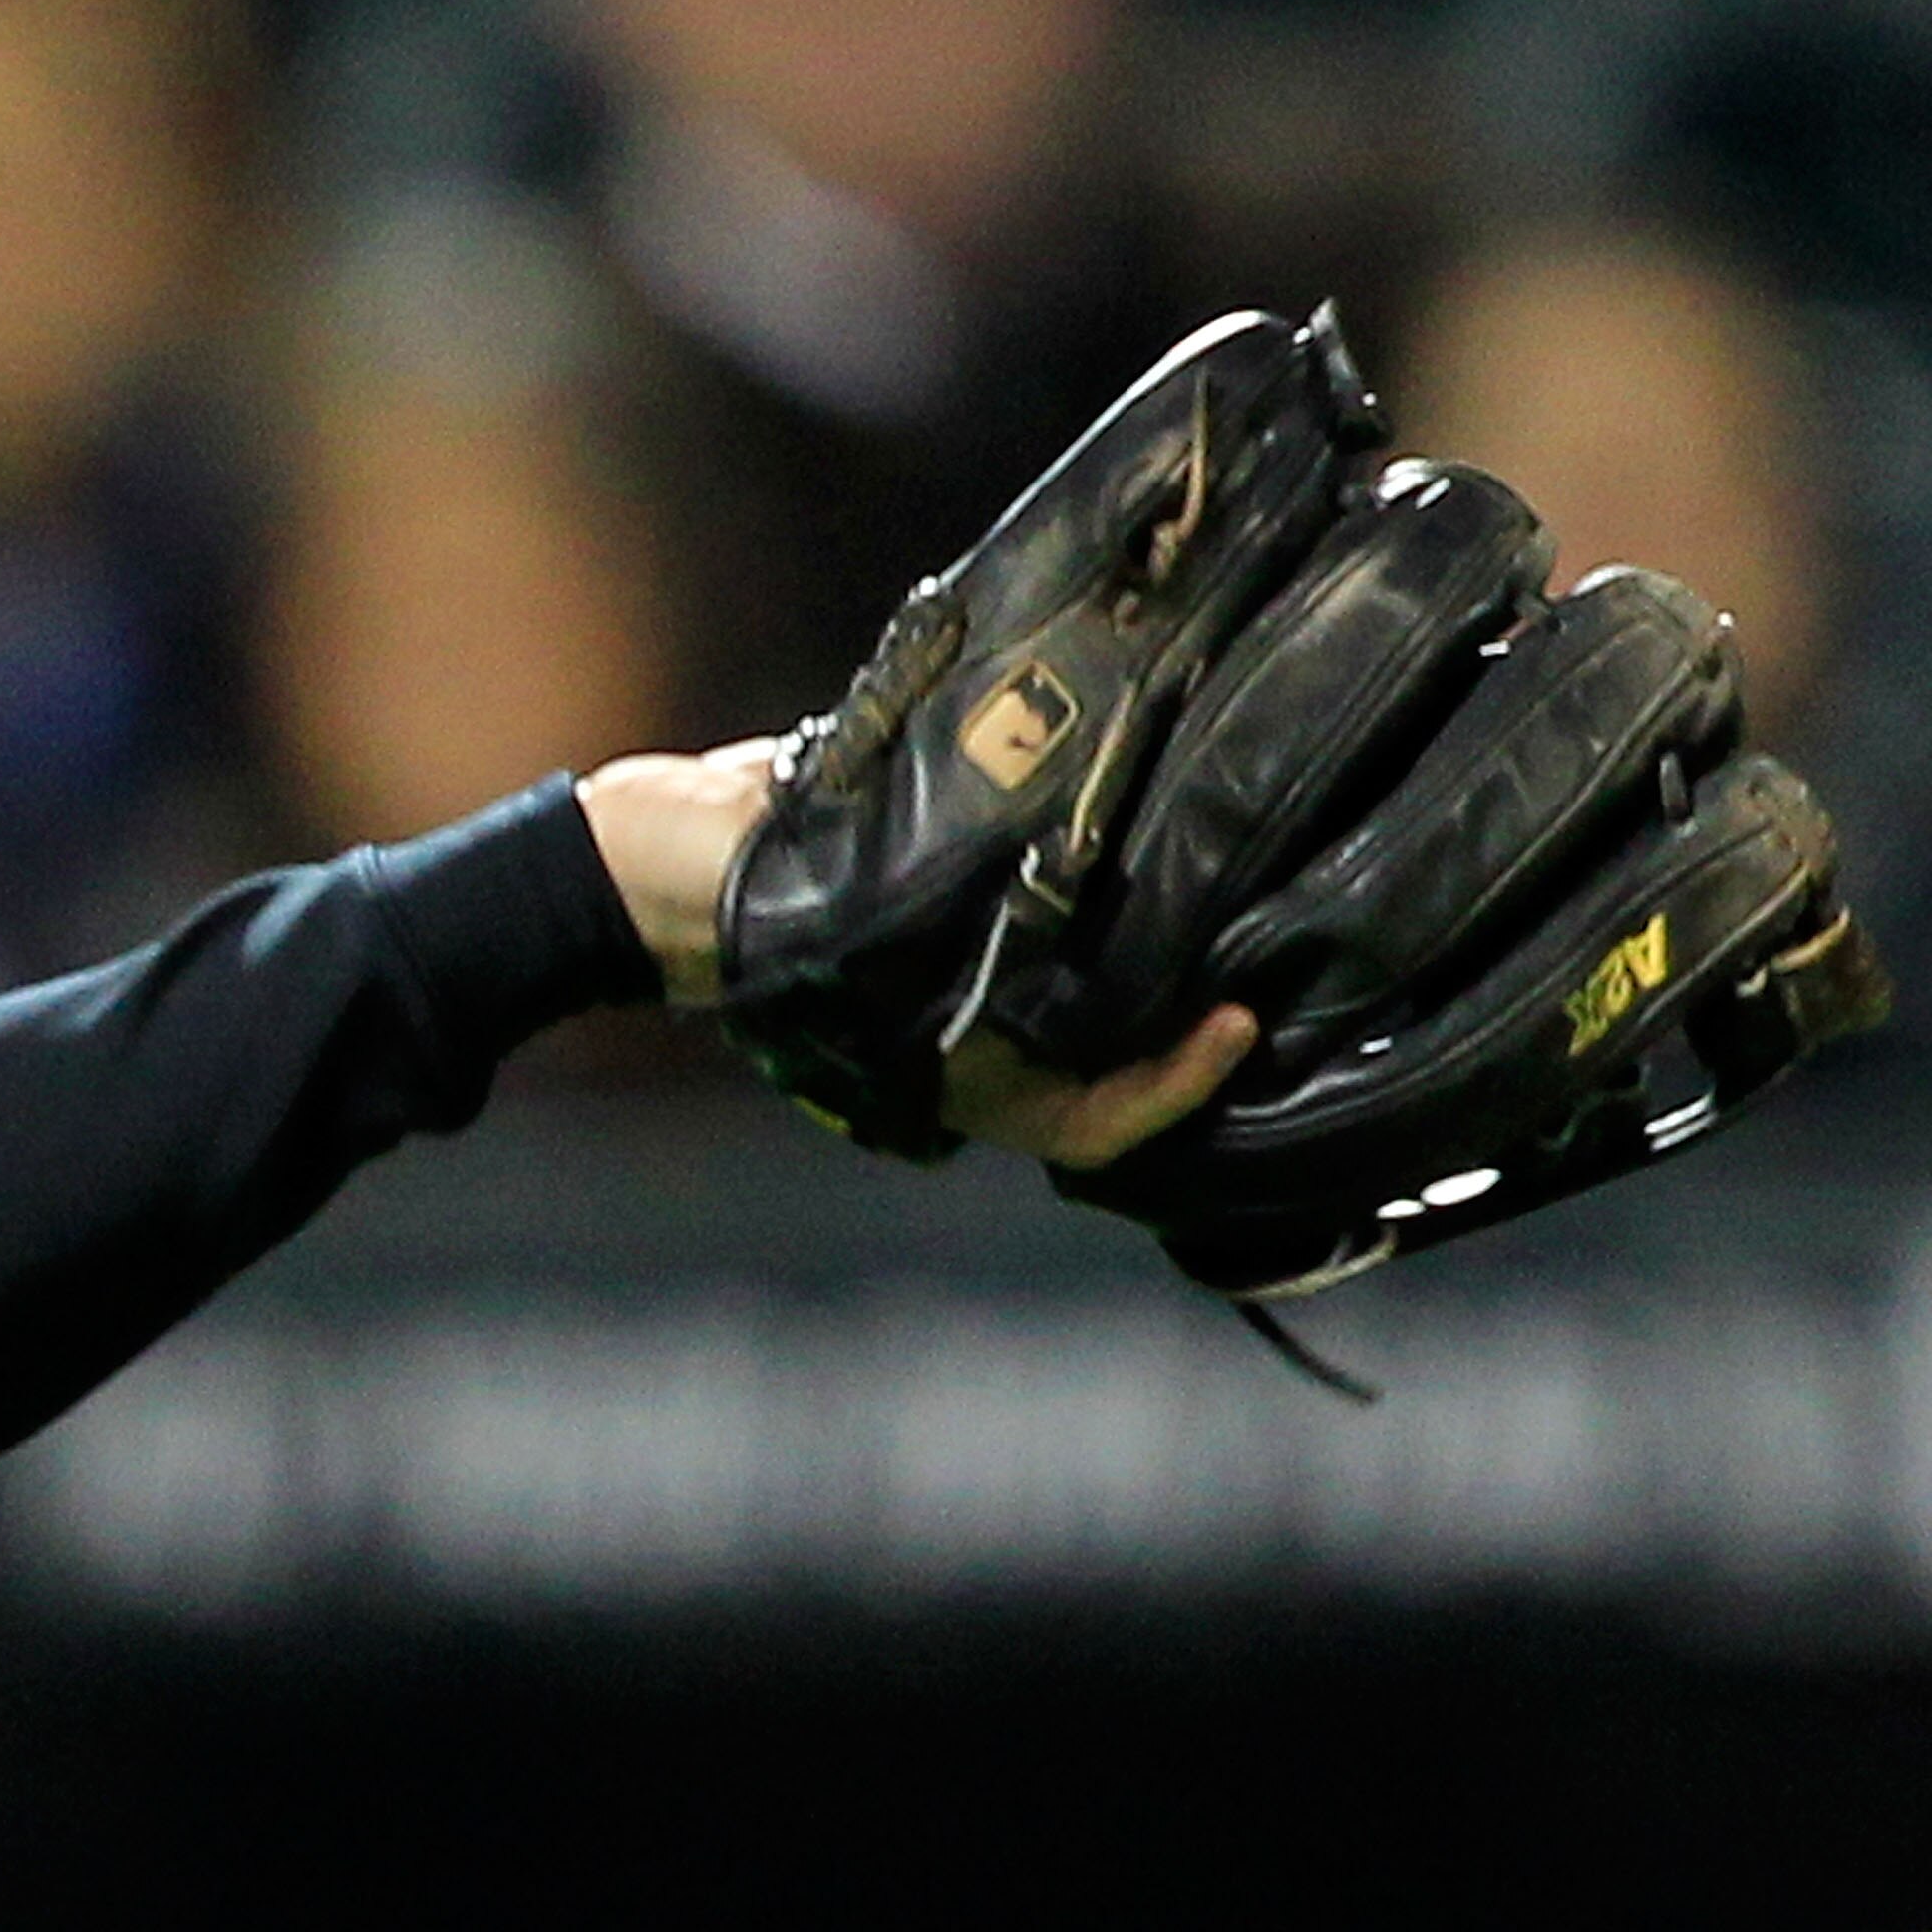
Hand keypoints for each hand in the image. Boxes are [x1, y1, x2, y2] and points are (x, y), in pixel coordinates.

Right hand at [576, 740, 1252, 1164]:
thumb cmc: (736, 907)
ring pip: (1095, 981)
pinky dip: (1102, 879)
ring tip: (1229, 872)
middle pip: (1115, 1048)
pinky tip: (1144, 808)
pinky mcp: (959, 910)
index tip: (1239, 1021)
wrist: (661, 857)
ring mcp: (971, 975)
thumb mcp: (840, 926)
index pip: (1096, 1123)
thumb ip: (936, 930)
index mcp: (956, 1076)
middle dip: (1191, 1010)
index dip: (1178, 1086)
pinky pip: (1052, 916)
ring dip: (1159, 942)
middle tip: (1270, 943)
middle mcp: (979, 1035)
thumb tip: (1031, 903)